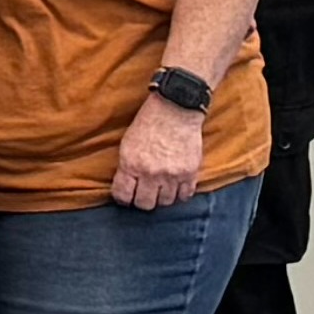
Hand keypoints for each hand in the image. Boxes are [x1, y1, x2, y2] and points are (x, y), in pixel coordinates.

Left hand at [113, 95, 204, 210]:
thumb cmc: (148, 124)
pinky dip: (180, 194)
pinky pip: (185, 196)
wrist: (175, 109)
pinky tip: (176, 187)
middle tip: (144, 194)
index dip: (123, 199)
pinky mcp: (190, 172)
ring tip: (161, 188)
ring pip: (166, 202)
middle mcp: (151, 173)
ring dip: (162, 197)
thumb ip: (126, 168)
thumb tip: (126, 188)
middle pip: (145, 204)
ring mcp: (172, 174)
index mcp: (131, 164)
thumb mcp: (127, 145)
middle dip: (142, 201)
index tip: (126, 197)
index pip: (123, 196)